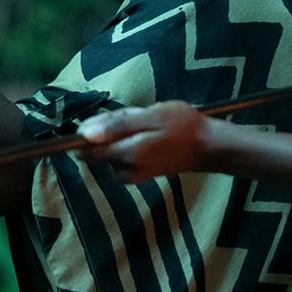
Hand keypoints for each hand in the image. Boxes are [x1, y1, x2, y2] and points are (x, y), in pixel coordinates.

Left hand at [76, 101, 210, 182]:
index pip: (86, 149)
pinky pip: (122, 157)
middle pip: (98, 150)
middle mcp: (125, 169)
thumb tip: (83, 133)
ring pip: (111, 152)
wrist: (207, 147)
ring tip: (146, 126)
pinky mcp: (139, 174)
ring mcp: (132, 174)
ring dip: (121, 137)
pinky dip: (130, 145)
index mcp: (126, 154)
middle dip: (109, 132)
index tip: (109, 118)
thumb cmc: (183, 126)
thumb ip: (117, 124)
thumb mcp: (151, 116)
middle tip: (136, 119)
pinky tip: (148, 137)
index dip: (88, 132)